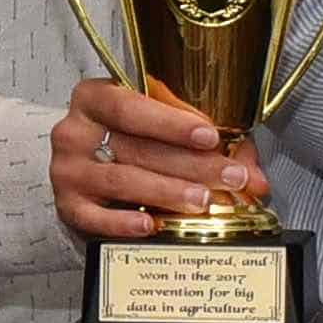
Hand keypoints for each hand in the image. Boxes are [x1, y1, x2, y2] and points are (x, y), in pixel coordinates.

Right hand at [58, 79, 267, 239]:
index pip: (132, 106)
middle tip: (229, 177)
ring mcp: (67, 170)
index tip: (210, 136)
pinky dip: (123, 223)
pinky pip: (95, 217)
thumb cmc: (130, 141)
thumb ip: (205, 143)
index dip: (172, 122)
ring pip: (121, 181)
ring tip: (202, 200)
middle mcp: (75, 131)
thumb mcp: (162, 127)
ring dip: (166, 192)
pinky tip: (150, 225)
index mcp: (96, 98)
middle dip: (190, 164)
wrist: (81, 169)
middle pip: (137, 148)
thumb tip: (255, 177)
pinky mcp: (67, 206)